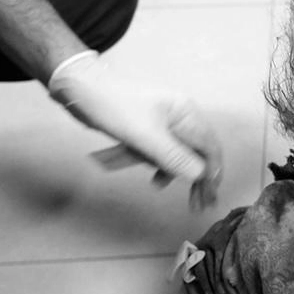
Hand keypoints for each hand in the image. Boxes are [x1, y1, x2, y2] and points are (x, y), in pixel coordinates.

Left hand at [48, 51, 222, 208]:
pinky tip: (154, 179)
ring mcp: (165, 123)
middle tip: (199, 205)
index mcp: (186, 114)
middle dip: (199, 179)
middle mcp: (181, 117)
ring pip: (180, 154)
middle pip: (198, 153)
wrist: (80, 88)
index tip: (209, 198)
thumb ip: (174, 157)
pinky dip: (159, 165)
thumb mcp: (145, 136)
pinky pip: (162, 152)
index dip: (213, 174)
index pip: (210, 148)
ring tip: (173, 193)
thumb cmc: (114, 108)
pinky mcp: (149, 129)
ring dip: (175, 174)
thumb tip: (201, 176)